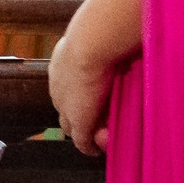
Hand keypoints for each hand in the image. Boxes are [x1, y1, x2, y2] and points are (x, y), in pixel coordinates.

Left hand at [46, 29, 114, 155]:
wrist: (93, 40)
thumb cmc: (103, 31)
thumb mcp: (100, 38)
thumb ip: (108, 44)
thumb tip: (124, 39)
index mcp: (62, 63)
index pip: (68, 87)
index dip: (83, 96)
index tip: (99, 98)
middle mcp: (59, 85)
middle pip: (66, 108)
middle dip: (82, 117)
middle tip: (100, 121)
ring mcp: (66, 104)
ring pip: (72, 126)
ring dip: (87, 132)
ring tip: (102, 135)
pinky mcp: (77, 120)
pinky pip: (81, 141)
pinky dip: (90, 146)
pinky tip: (98, 150)